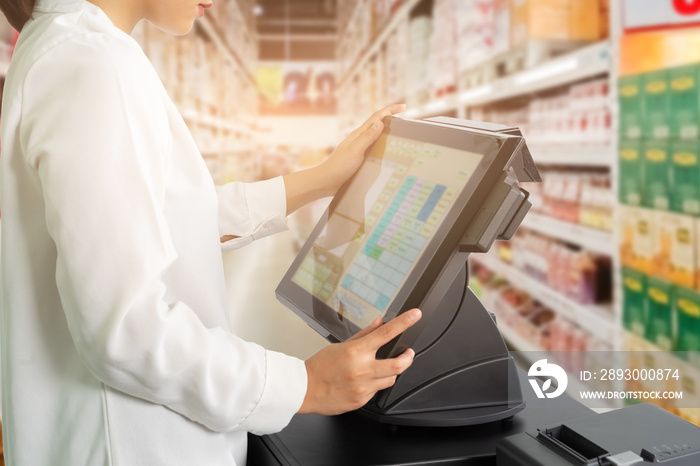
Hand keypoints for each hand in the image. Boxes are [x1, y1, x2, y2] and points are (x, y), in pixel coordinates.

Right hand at [298, 308, 420, 415]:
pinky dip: (374, 385)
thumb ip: (364, 335)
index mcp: (356, 352)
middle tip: (408, 353)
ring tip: (380, 369)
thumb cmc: (319, 366)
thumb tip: (379, 323)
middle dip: (408, 357)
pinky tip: (362, 382)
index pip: (386, 333)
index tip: (414, 315)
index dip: (404, 323)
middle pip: (399, 364)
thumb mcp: (341, 345)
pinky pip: (376, 392)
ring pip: (391, 379)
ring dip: (390, 373)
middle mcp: (362, 369)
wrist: (304, 389)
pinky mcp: (361, 400)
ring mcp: (363, 387)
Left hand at [320, 104, 406, 196]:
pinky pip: (375, 149)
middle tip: (405, 120)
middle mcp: (360, 139)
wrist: (327, 181)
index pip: (377, 117)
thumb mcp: (355, 150)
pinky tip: (389, 152)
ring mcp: (360, 149)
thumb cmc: (339, 166)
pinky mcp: (360, 159)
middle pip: (378, 124)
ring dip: (388, 132)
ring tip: (400, 134)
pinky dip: (384, 146)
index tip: (404, 107)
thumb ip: (367, 137)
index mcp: (359, 134)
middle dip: (391, 119)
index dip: (390, 110)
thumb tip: (381, 123)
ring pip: (377, 137)